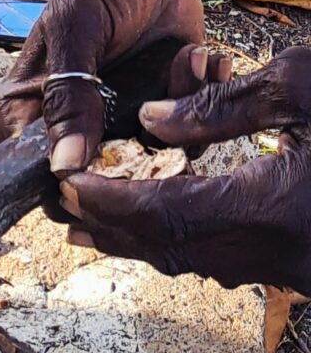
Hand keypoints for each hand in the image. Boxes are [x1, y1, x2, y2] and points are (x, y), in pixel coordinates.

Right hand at [0, 0, 207, 173]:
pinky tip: (200, 60)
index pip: (38, 180)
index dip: (77, 182)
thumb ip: (68, 96)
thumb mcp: (75, 28)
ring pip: (148, 172)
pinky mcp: (158, 128)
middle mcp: (67, 136)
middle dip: (141, 150)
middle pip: (96, 188)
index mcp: (24, 117)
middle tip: (163, 99)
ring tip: (188, 59)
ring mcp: (115, 136)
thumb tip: (65, 164)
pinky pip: (185, 146)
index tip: (114, 149)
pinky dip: (200, 102)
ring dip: (180, 117)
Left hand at [61, 46, 310, 294]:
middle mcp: (266, 253)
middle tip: (65, 202)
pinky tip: (153, 220)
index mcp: (265, 209)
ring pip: (188, 259)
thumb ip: (219, 105)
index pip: (163, 213)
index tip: (68, 183)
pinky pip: (213, 257)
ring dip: (137, 236)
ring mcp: (278, 266)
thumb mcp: (301, 86)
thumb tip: (150, 122)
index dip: (108, 200)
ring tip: (90, 217)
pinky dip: (174, 237)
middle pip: (166, 247)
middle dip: (110, 223)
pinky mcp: (286, 263)